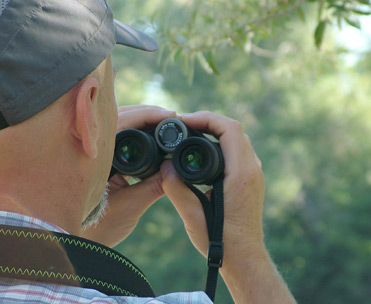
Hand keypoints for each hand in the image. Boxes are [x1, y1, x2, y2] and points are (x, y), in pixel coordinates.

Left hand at [81, 105, 175, 246]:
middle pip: (121, 116)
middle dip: (148, 114)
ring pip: (118, 123)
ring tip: (162, 122)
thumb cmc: (97, 229)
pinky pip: (116, 135)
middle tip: (171, 117)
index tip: (169, 115)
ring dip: (140, 120)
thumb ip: (155, 186)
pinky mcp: (96, 159)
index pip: (124, 122)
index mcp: (96, 157)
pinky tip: (147, 134)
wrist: (76, 240)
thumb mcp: (131, 206)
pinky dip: (134, 131)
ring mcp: (92, 152)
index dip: (148, 115)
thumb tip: (175, 168)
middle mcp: (91, 149)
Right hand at [160, 111, 264, 262]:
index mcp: (241, 174)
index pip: (229, 129)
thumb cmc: (222, 242)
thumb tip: (164, 166)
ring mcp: (254, 174)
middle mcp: (252, 170)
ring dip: (215, 131)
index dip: (206, 118)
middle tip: (184, 126)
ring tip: (190, 134)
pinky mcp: (250, 179)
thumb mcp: (193, 217)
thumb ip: (176, 190)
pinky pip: (237, 151)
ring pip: (237, 139)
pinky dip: (220, 143)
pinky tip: (202, 151)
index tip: (184, 122)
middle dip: (208, 122)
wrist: (244, 257)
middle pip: (233, 130)